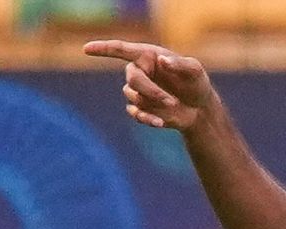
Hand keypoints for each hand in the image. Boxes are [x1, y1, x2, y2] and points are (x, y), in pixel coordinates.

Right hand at [83, 40, 213, 129]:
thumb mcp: (195, 71)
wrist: (199, 109)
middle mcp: (139, 71)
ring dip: (153, 103)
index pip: (121, 50)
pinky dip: (147, 118)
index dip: (103, 49)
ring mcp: (137, 91)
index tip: (86, 49)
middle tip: (170, 100)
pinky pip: (135, 113)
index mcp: (148, 56)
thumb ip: (182, 64)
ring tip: (173, 105)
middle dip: (151, 91)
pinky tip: (160, 123)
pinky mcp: (139, 108)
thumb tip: (162, 61)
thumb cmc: (197, 84)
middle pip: (132, 79)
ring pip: (133, 97)